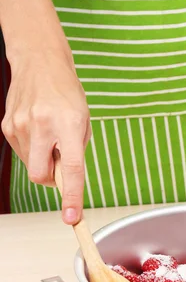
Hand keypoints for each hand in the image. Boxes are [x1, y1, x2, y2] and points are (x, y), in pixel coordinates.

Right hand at [2, 48, 90, 223]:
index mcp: (68, 124)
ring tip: (50, 136)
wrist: (39, 63)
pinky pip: (22, 154)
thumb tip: (68, 182)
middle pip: (41, 176)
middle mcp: (41, 125)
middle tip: (60, 163)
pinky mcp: (7, 126)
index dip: (71, 197)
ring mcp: (20, 125)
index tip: (71, 218)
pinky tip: (38, 132)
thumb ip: (76, 152)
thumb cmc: (66, 93)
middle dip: (51, 179)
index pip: (71, 170)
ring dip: (43, 161)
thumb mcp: (83, 121)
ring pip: (32, 167)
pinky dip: (33, 151)